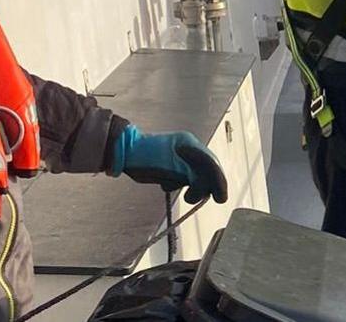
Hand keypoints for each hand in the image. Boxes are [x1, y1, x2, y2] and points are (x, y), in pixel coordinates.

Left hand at [111, 126, 228, 203]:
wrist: (124, 152)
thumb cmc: (145, 155)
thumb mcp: (169, 162)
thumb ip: (188, 172)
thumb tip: (203, 184)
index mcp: (191, 145)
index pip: (211, 164)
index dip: (218, 181)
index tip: (221, 199)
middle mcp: (190, 152)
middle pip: (207, 172)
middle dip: (203, 187)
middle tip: (190, 197)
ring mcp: (182, 161)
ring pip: (196, 178)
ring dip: (189, 188)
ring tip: (176, 191)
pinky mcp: (174, 169)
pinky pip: (184, 181)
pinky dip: (178, 185)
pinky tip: (165, 184)